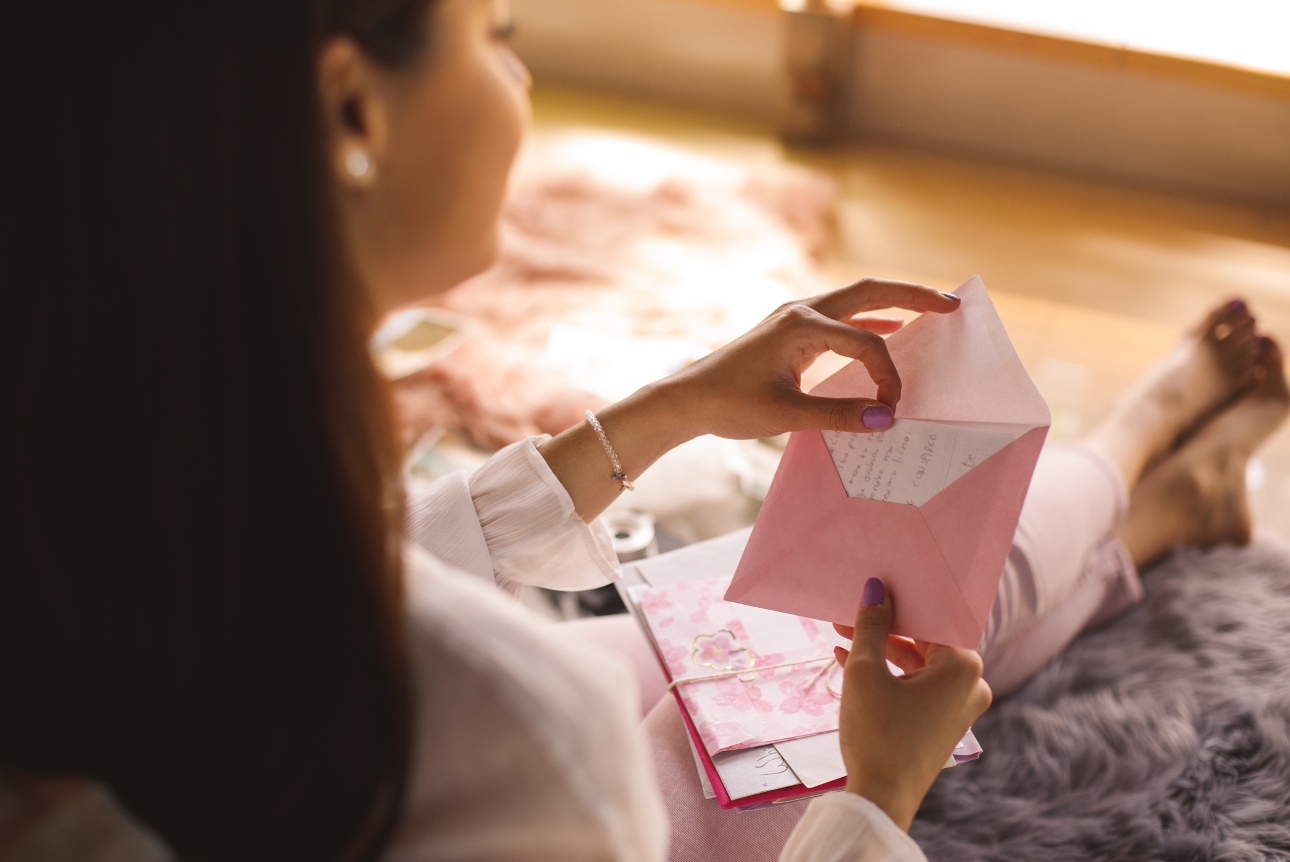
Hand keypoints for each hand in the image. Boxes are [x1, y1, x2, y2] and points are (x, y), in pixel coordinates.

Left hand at [537, 278, 958, 521]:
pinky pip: (843, 317)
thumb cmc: (730, 404)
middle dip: (914, 296)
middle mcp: (801, 311)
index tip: (892, 408)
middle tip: (954, 305)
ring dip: (896, 302)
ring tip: (935, 308)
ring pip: (858, 299)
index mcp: (800, 325)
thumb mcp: (786, 415)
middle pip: (870, 291)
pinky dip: (871, 320)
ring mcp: (796, 317)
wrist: (687, 398)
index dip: (887, 375)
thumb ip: (839, 416)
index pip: (866, 341)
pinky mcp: (793, 330)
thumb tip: (887, 420)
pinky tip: (892, 328)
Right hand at [832, 578, 991, 830]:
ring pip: (918, 663)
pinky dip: (889, 674)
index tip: (873, 587)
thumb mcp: (866, 672)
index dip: (899, 600)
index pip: (932, 617)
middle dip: (885, 626)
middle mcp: (971, 684)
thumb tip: (875, 589)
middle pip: (925, 640)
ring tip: (843, 636)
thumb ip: (872, 625)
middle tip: (851, 610)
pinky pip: (918, 685)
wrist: (881, 797)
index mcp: (963, 666)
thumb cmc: (877, 732)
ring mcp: (959, 706)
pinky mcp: (944, 723)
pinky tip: (850, 662)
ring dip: (881, 650)